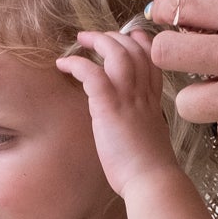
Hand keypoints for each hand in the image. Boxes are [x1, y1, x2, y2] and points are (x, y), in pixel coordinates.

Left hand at [57, 23, 180, 195]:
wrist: (152, 181)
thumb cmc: (149, 168)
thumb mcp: (149, 137)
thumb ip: (141, 122)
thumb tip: (131, 122)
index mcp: (153, 100)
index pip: (152, 59)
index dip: (141, 43)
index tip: (128, 38)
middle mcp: (143, 94)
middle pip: (134, 49)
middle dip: (114, 37)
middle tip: (93, 38)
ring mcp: (128, 98)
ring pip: (117, 53)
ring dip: (97, 41)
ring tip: (80, 40)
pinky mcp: (110, 108)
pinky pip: (93, 73)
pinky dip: (77, 64)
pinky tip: (64, 64)